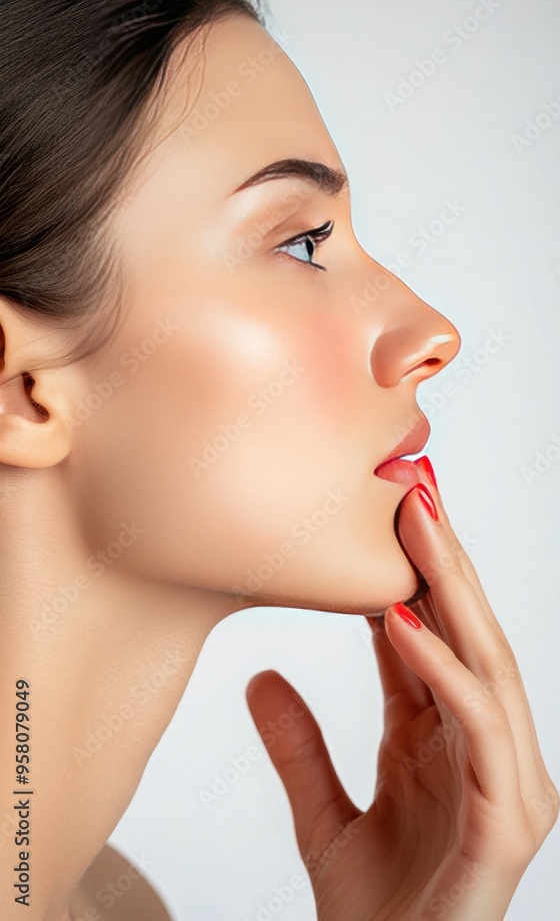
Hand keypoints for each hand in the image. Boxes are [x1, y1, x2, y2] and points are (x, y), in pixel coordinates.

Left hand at [245, 466, 558, 920]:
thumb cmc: (374, 915)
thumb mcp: (323, 817)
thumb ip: (298, 747)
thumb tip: (258, 677)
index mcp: (446, 742)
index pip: (435, 638)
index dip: (412, 571)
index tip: (384, 509)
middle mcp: (485, 750)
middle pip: (466, 633)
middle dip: (442, 556)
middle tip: (411, 482)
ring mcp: (507, 783)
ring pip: (485, 663)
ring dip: (451, 587)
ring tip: (415, 521)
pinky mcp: (508, 820)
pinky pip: (478, 727)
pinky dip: (442, 670)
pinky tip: (401, 621)